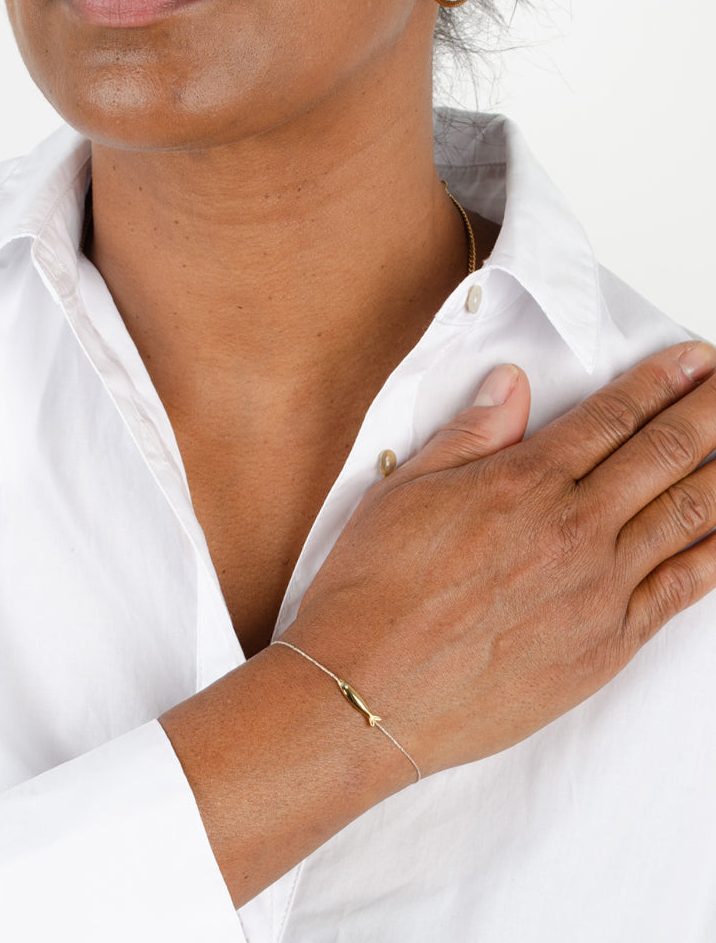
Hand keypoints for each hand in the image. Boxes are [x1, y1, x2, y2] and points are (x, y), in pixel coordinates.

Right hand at [163, 340, 715, 905]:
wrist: (368, 691)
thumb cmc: (375, 593)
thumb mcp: (406, 492)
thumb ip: (471, 435)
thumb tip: (512, 386)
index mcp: (523, 482)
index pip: (612, 417)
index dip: (660, 381)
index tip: (693, 359)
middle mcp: (573, 528)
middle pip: (665, 453)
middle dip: (711, 411)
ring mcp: (598, 589)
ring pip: (688, 514)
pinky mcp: (607, 646)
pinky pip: (682, 590)